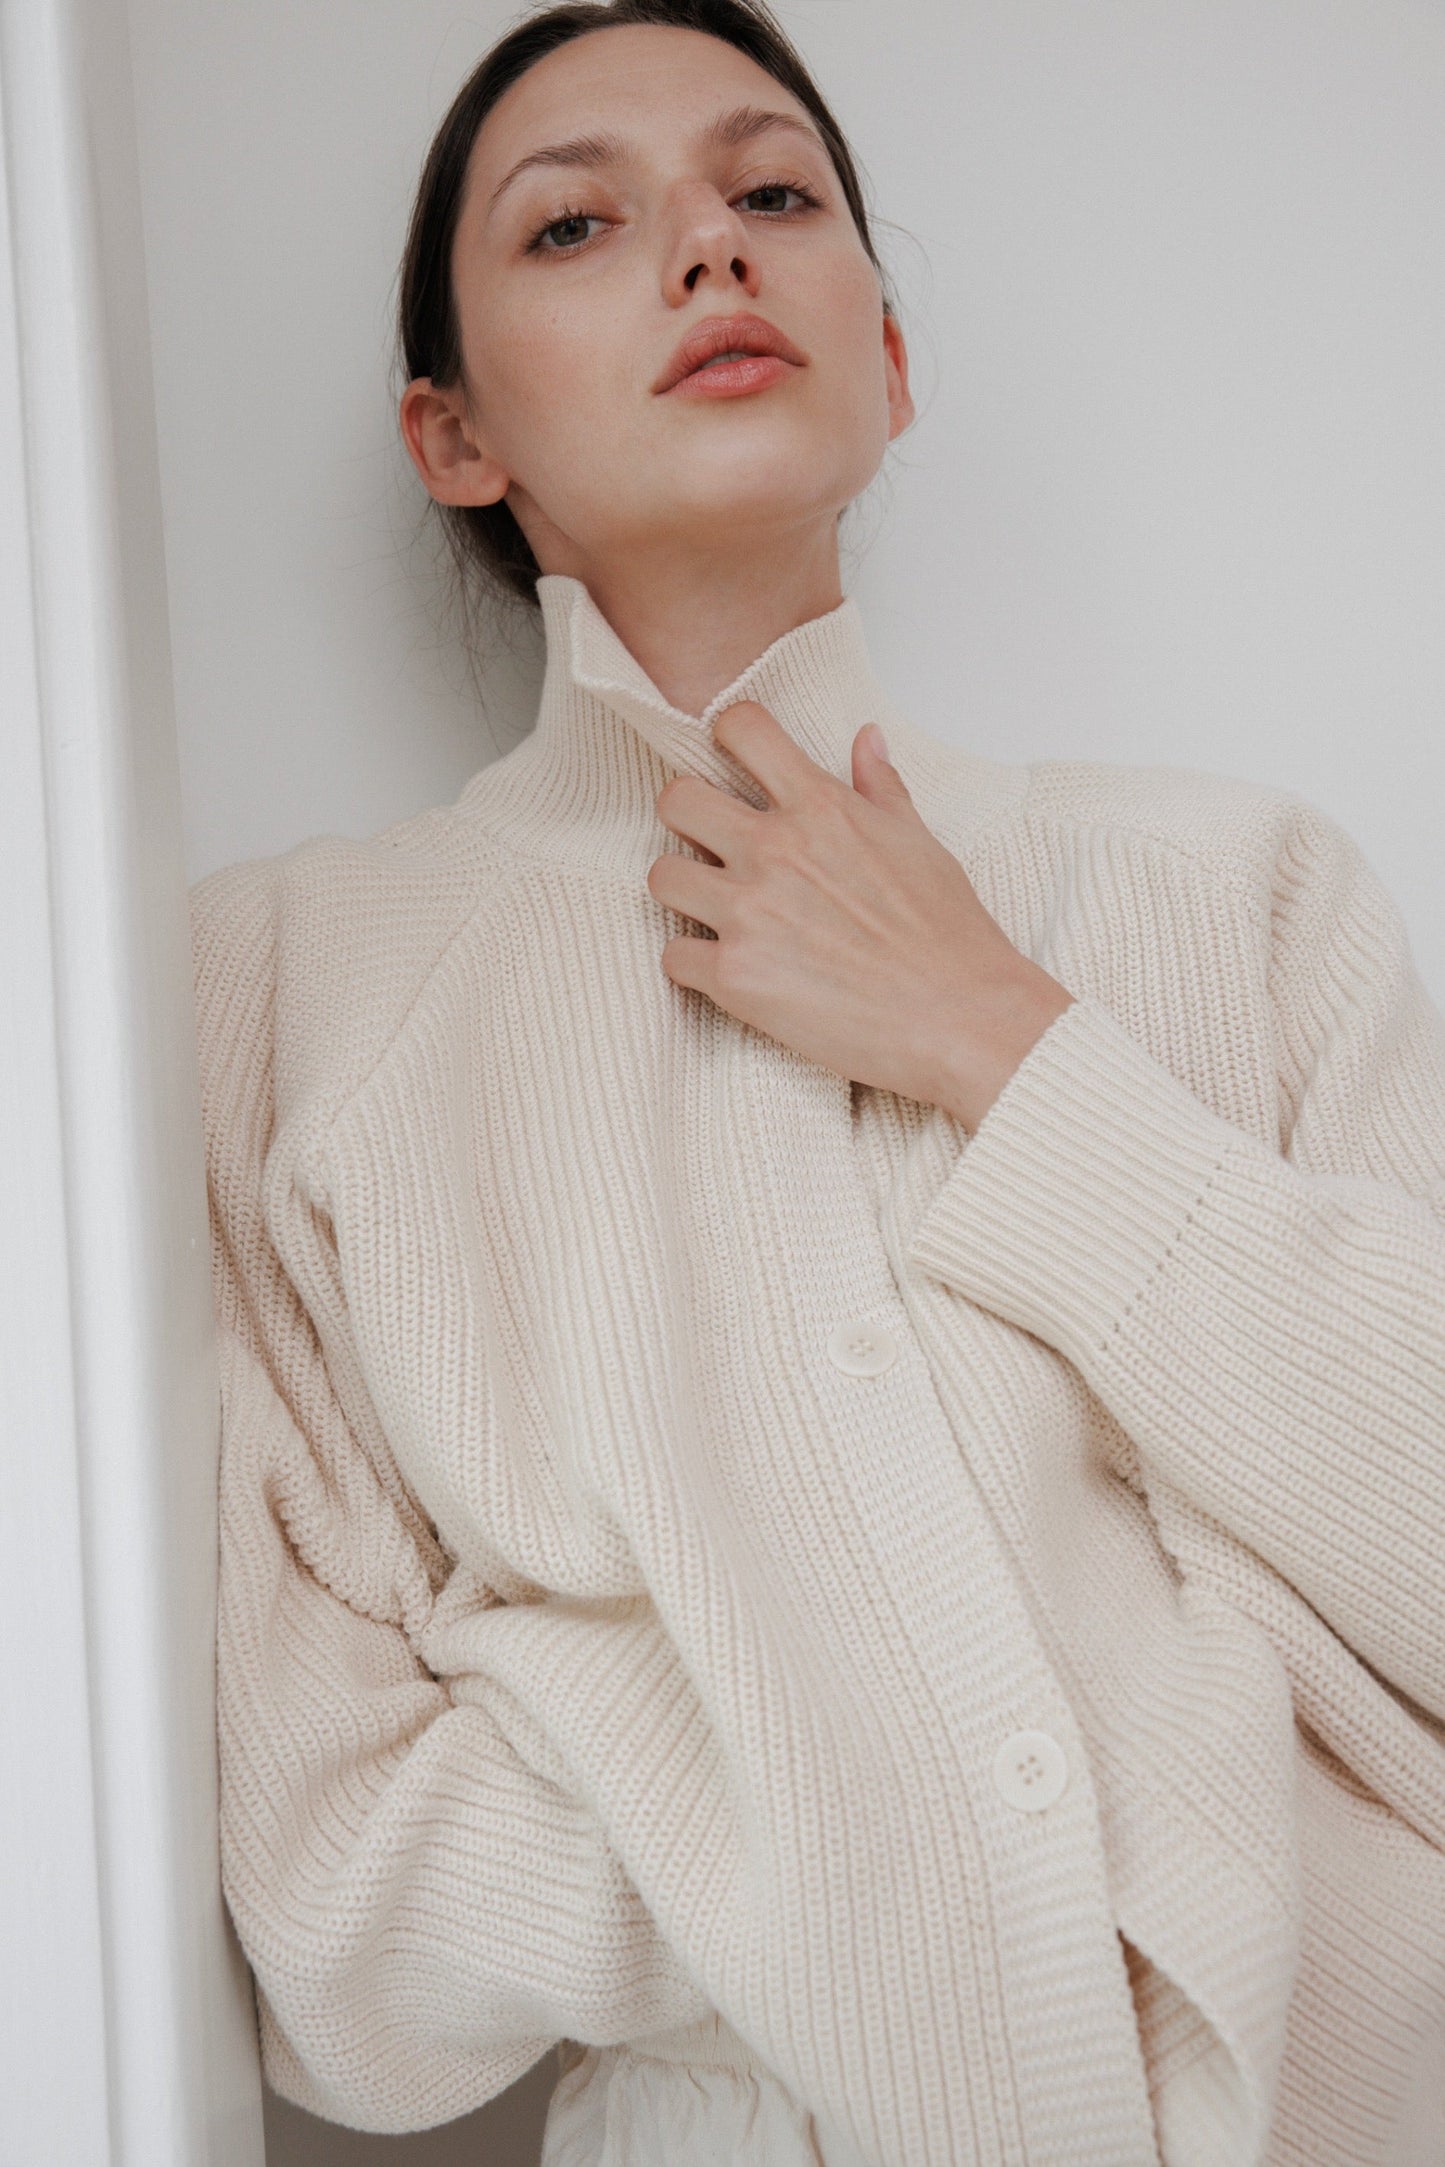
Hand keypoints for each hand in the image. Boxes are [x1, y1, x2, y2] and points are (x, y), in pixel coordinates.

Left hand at [646, 701, 1074, 1135]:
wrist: (962, 1019)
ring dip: (683, 891)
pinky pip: (673, 956)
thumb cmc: (950, 937)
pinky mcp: (735, 977)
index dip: (728, 737)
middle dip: (685, 817)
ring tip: (713, 909)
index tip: (731, 758)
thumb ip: (880, 787)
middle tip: (707, 842)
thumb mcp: (921, 843)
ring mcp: (749, 913)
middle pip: (676, 800)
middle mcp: (776, 850)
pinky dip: (694, 964)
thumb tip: (866, 739)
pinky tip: (727, 968)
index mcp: (821, 807)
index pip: (741, 729)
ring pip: (660, 876)